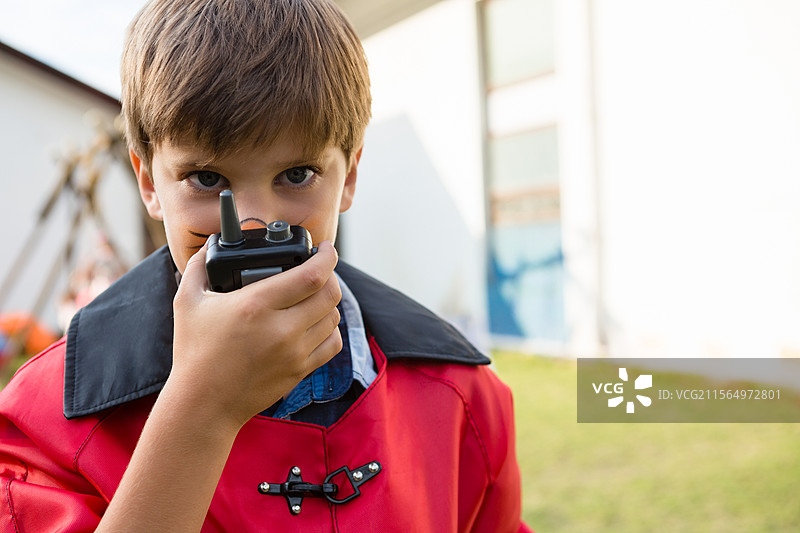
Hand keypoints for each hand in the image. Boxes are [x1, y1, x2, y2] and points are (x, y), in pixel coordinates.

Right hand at [168, 240, 342, 430]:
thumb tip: (209, 246)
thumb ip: (197, 267)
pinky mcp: (300, 370)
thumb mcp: (187, 302)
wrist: (203, 404)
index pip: (311, 275)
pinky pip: (333, 343)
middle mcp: (281, 329)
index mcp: (256, 305)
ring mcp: (294, 352)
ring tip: (314, 296)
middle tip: (319, 269)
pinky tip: (316, 323)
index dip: (327, 256)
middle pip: (330, 294)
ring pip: (333, 317)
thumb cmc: (194, 352)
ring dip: (328, 301)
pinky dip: (330, 329)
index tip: (325, 247)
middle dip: (330, 275)